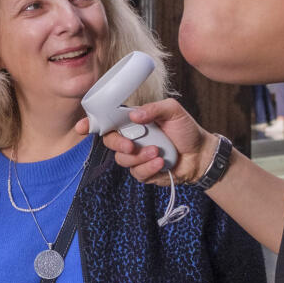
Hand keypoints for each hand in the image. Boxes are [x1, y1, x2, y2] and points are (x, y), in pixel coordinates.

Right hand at [77, 100, 218, 187]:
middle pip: (110, 143)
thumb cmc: (186, 130)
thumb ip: (154, 108)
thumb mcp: (173, 111)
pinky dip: (149, 168)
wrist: (201, 154)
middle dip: (118, 145)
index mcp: (134, 122)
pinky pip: (137, 173)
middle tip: (132, 145)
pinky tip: (162, 163)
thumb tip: (134, 114)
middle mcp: (131, 139)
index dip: (91, 124)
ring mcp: (137, 157)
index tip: (82, 127)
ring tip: (158, 152)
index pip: (108, 121)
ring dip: (140, 157)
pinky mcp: (144, 173)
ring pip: (122, 160)